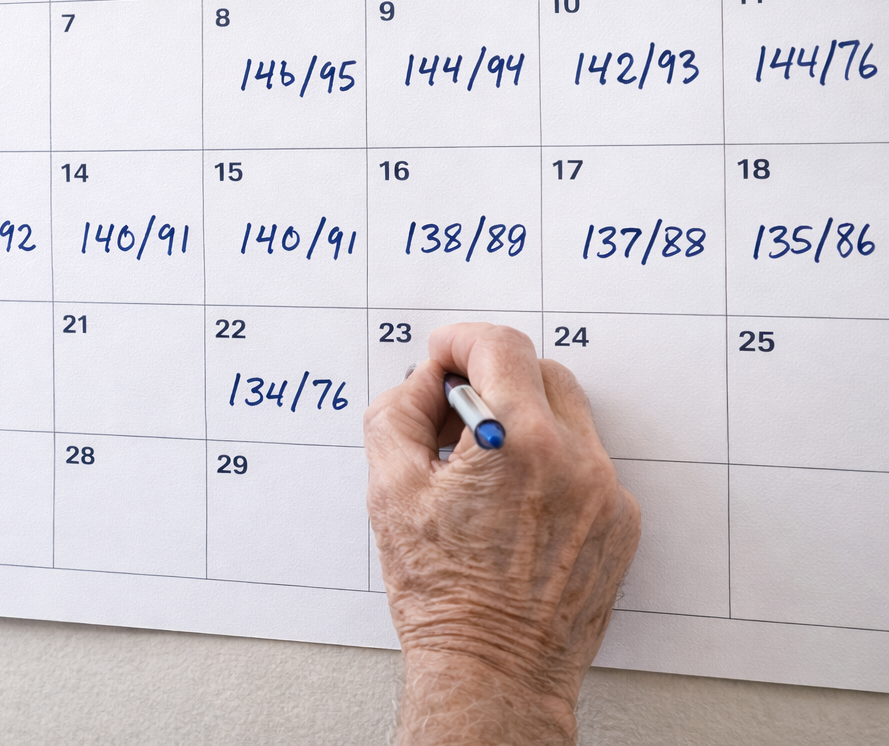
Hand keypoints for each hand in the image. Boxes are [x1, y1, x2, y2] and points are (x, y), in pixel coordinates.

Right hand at [364, 324, 640, 745]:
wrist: (494, 669)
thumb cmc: (442, 594)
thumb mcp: (390, 490)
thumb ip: (400, 413)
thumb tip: (425, 382)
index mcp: (517, 443)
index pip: (500, 347)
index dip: (461, 341)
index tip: (442, 355)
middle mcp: (575, 460)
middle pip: (540, 372)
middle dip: (493, 378)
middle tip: (453, 416)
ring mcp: (606, 492)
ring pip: (567, 416)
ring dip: (523, 420)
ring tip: (481, 467)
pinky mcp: (620, 522)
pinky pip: (585, 462)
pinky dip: (549, 462)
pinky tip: (510, 503)